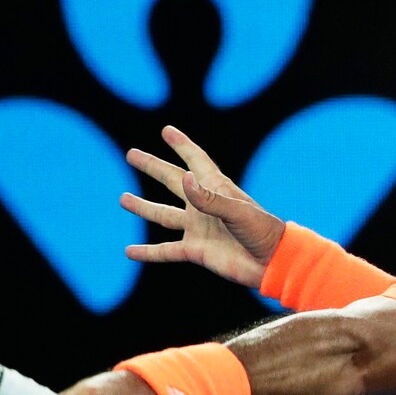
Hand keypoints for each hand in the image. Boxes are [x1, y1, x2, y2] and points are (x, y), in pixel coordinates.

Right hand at [121, 125, 285, 288]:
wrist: (271, 263)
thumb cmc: (262, 231)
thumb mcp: (237, 211)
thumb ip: (209, 198)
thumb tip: (184, 179)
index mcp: (217, 188)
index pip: (196, 160)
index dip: (182, 145)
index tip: (166, 131)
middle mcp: (204, 205)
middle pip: (172, 181)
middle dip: (153, 167)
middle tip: (131, 154)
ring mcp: (198, 228)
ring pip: (164, 215)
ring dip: (144, 208)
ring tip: (123, 199)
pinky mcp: (195, 251)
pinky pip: (165, 250)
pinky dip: (147, 253)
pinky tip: (129, 252)